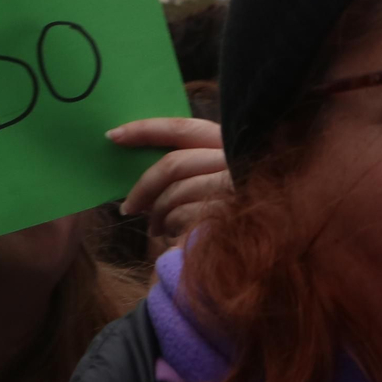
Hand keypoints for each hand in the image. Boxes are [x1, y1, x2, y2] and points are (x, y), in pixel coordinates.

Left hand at [108, 117, 230, 257]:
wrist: (269, 254)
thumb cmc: (237, 210)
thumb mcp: (216, 174)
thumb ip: (190, 163)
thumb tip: (142, 164)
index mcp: (230, 141)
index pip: (181, 128)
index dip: (144, 130)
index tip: (113, 136)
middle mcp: (237, 160)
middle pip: (173, 164)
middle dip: (143, 186)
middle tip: (128, 206)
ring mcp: (238, 188)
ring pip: (176, 193)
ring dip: (158, 213)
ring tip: (155, 226)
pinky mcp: (232, 216)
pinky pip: (185, 217)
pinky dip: (172, 227)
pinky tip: (174, 235)